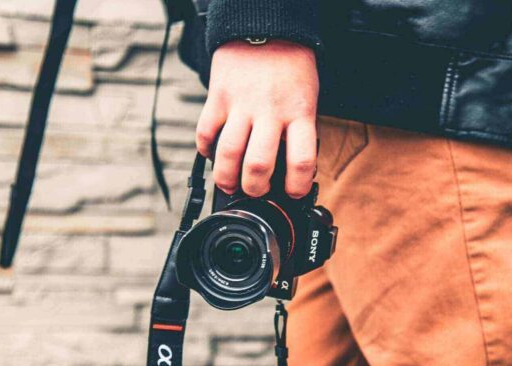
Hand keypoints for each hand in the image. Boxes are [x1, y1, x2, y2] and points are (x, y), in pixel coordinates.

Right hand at [196, 40, 318, 197]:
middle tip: (254, 192)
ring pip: (229, 154)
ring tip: (229, 184)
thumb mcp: (307, 99)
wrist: (264, 27)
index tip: (292, 193)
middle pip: (259, 165)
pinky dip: (206, 151)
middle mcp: (270, 111)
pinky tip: (212, 156)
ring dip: (226, 178)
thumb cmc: (291, 68)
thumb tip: (289, 169)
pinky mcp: (218, 97)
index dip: (296, 185)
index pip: (301, 160)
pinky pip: (205, 133)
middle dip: (255, 189)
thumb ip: (298, 131)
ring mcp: (241, 105)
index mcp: (299, 112)